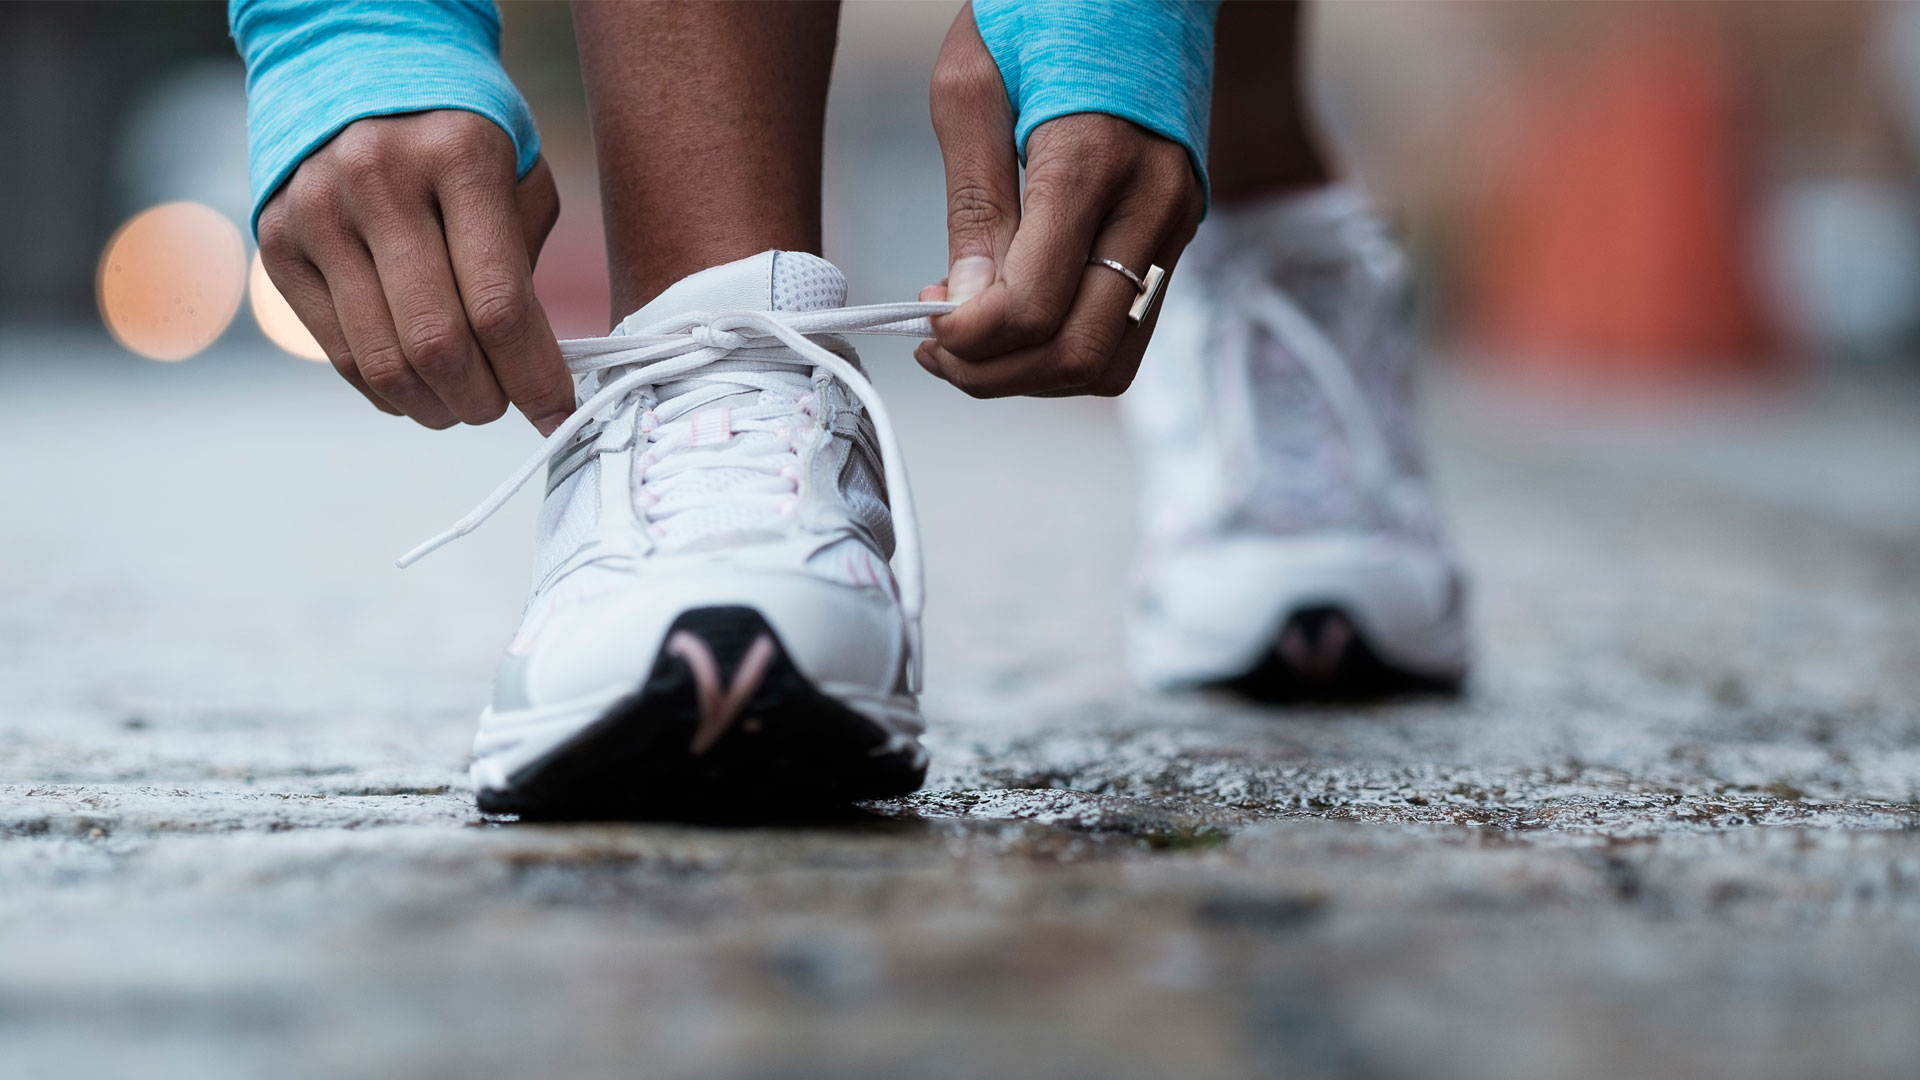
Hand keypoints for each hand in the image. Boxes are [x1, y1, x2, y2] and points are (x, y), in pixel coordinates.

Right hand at [256, 110, 572, 432]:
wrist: (356, 73)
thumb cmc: (461, 141)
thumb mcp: (518, 178)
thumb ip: (525, 267)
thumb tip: (534, 374)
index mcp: (458, 157)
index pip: (499, 305)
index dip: (534, 378)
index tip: (558, 415)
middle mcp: (376, 180)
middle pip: (437, 343)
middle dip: (484, 400)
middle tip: (506, 409)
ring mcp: (316, 212)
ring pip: (383, 362)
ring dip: (436, 408)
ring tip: (465, 404)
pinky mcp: (278, 245)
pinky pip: (338, 353)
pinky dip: (387, 392)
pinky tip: (418, 389)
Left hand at [916, 4, 1204, 397]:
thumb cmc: (1045, 11)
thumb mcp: (973, 86)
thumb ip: (972, 202)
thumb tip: (966, 301)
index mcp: (1091, 161)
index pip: (1033, 304)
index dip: (968, 339)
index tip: (925, 324)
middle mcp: (1149, 205)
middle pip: (1077, 353)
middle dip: (994, 374)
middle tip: (938, 349)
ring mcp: (1174, 226)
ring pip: (1110, 361)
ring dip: (1031, 375)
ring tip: (973, 343)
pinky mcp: (1177, 236)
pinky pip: (1127, 332)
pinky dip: (1066, 350)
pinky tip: (1018, 323)